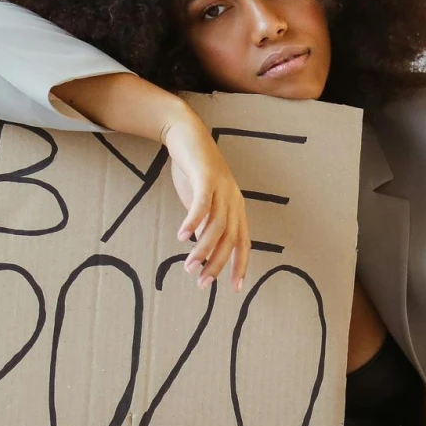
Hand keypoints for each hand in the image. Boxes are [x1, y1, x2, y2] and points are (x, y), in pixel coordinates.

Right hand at [162, 116, 251, 291]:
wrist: (187, 136)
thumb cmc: (194, 172)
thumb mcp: (202, 202)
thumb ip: (205, 224)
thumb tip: (201, 249)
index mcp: (235, 208)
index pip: (243, 243)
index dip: (240, 265)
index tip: (233, 288)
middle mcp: (233, 200)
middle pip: (230, 239)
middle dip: (217, 264)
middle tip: (202, 283)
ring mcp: (222, 188)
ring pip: (216, 226)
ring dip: (202, 249)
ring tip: (188, 266)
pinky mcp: (206, 177)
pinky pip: (202, 204)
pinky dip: (193, 221)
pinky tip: (182, 236)